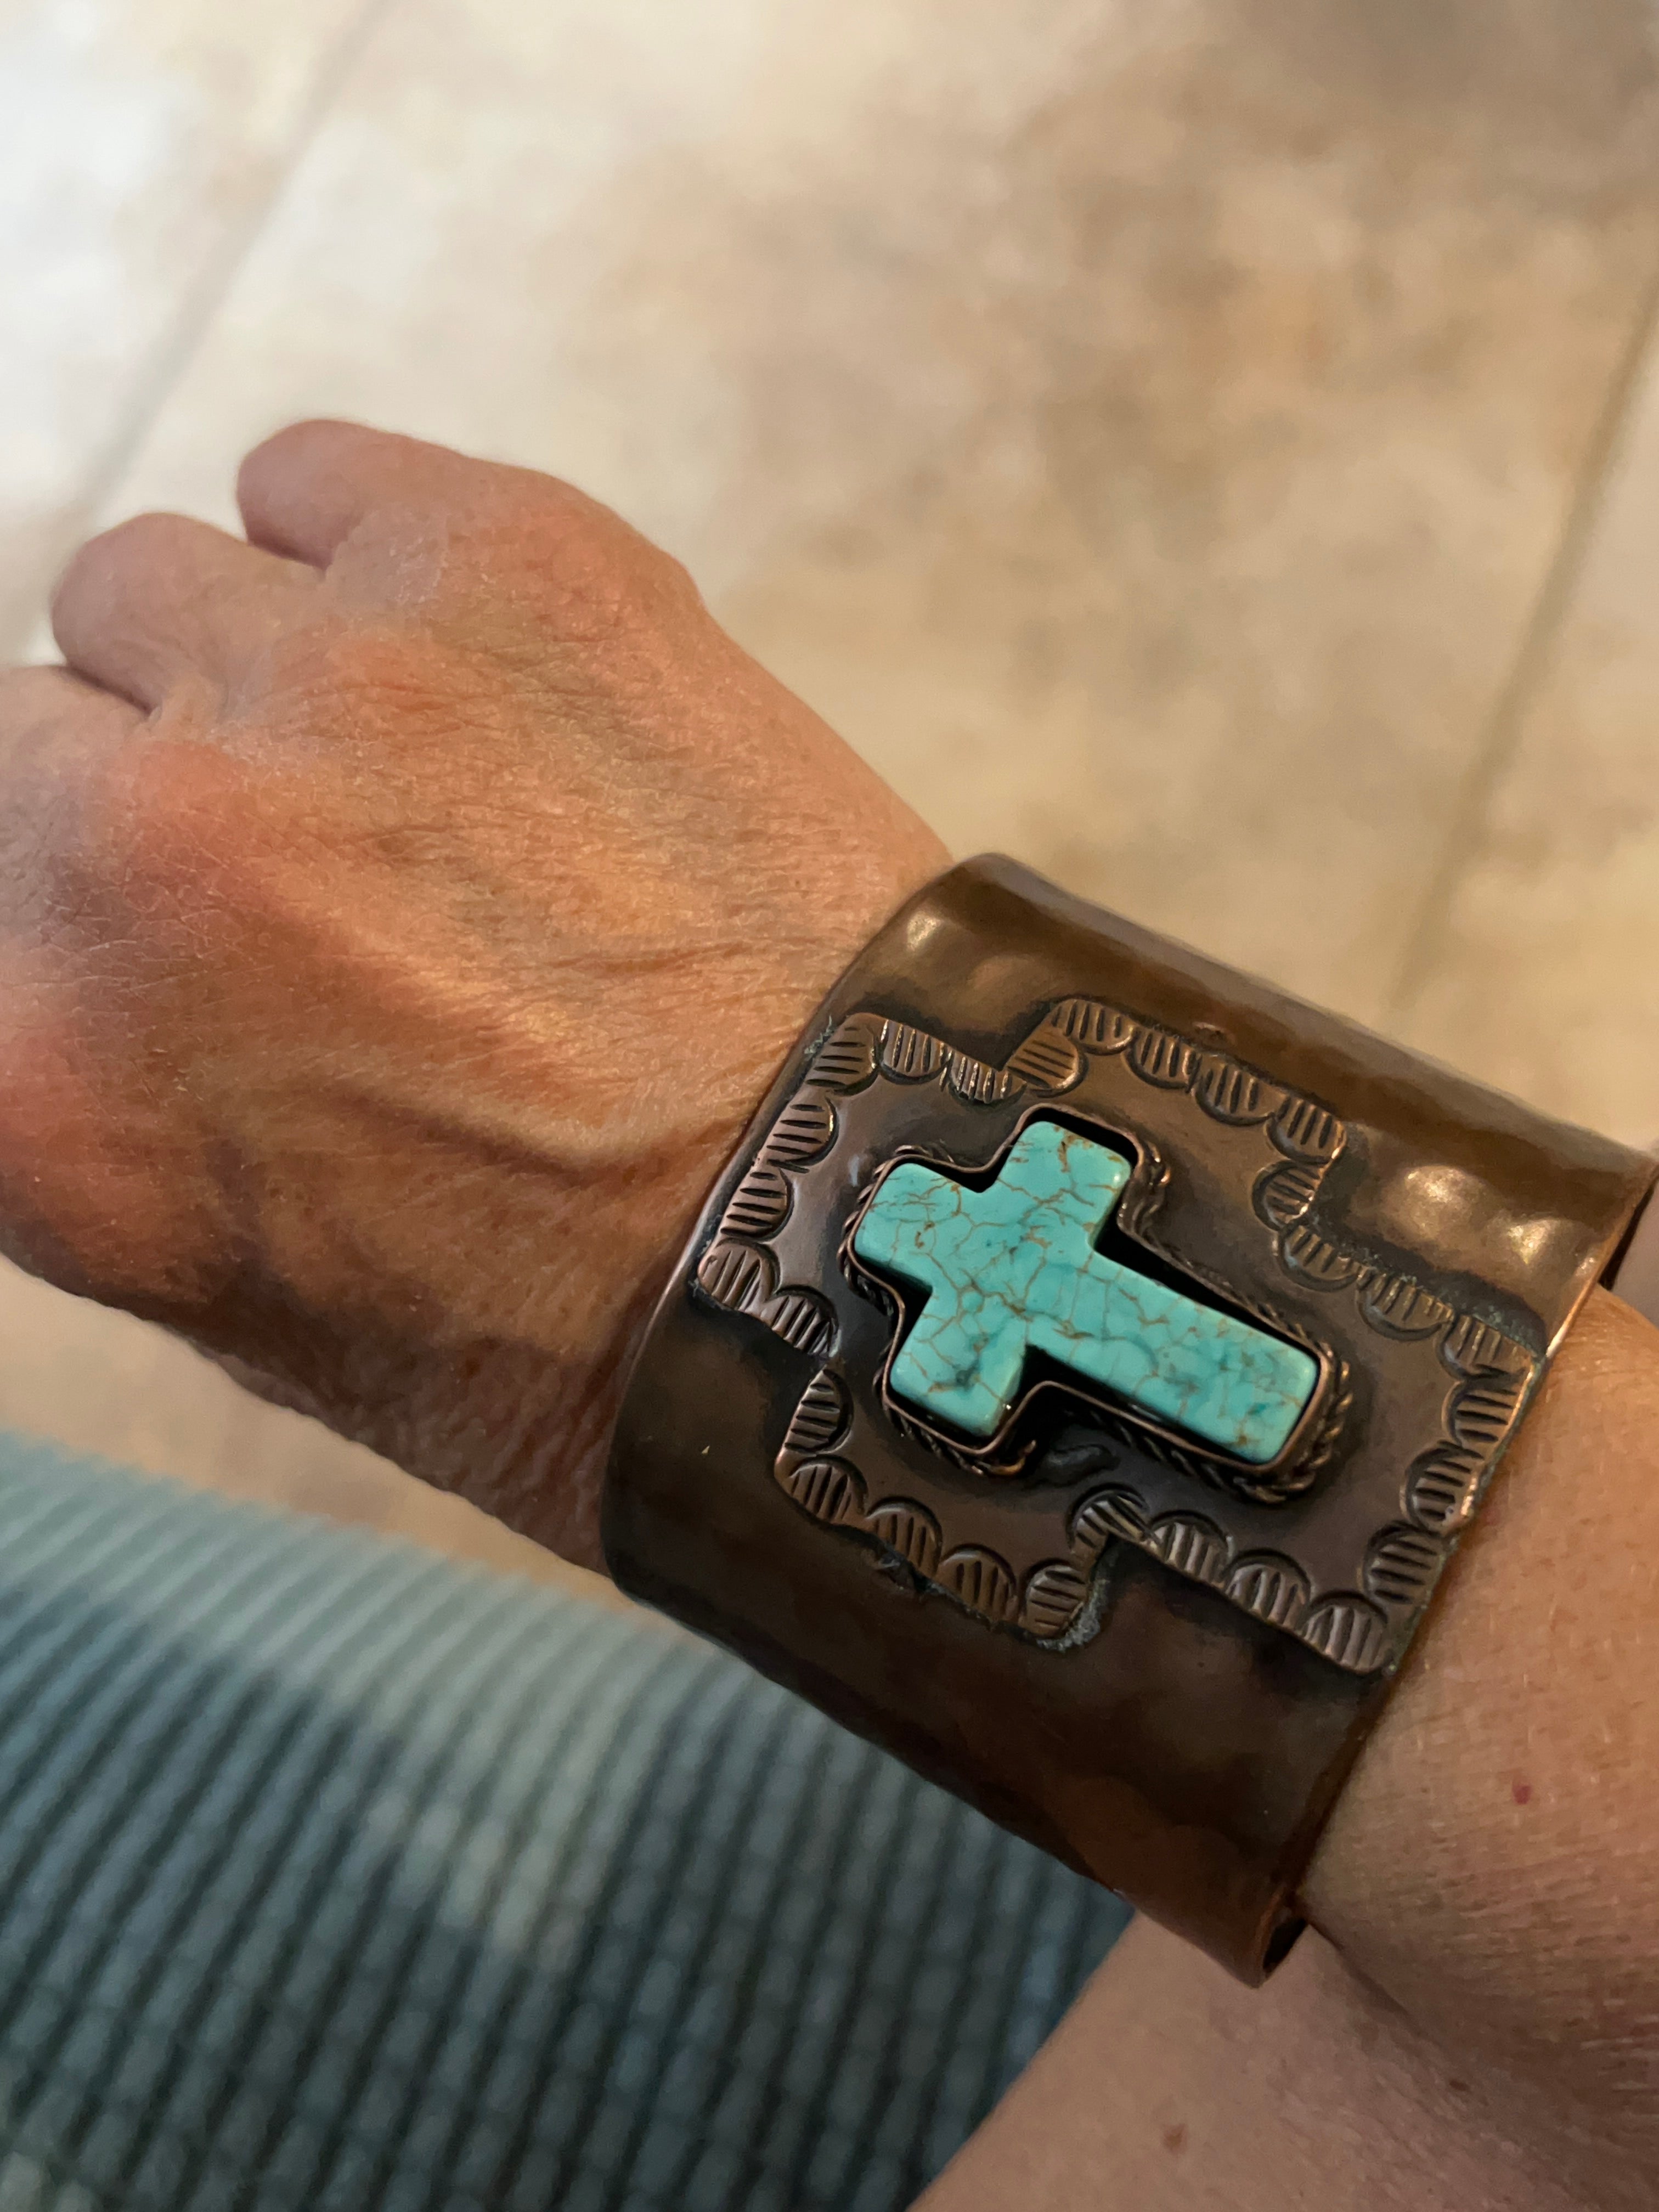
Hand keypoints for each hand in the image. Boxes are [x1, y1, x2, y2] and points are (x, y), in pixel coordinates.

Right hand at [0, 422, 945, 1565]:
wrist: (890, 1240)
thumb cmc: (590, 1328)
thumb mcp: (248, 1303)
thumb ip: (102, 1095)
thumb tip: (56, 966)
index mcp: (37, 1085)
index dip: (51, 926)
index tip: (130, 939)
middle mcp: (139, 857)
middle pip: (18, 736)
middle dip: (131, 811)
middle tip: (294, 894)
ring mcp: (319, 685)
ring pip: (146, 588)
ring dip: (238, 680)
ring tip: (394, 779)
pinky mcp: (498, 555)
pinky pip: (308, 478)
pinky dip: (354, 558)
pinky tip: (458, 668)